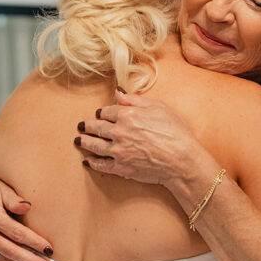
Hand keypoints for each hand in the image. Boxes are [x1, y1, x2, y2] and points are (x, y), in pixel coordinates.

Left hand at [76, 91, 200, 186]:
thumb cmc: (175, 132)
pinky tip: (88, 161)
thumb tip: (118, 92)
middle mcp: (119, 132)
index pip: (108, 111)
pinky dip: (93, 163)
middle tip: (81, 126)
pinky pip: (101, 165)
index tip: (100, 114)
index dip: (103, 112)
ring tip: (78, 141)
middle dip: (87, 126)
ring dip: (85, 142)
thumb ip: (135, 100)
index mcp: (127, 115)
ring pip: (95, 145)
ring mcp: (118, 151)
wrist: (181, 160)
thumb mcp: (158, 107)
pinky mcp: (121, 168)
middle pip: (97, 127)